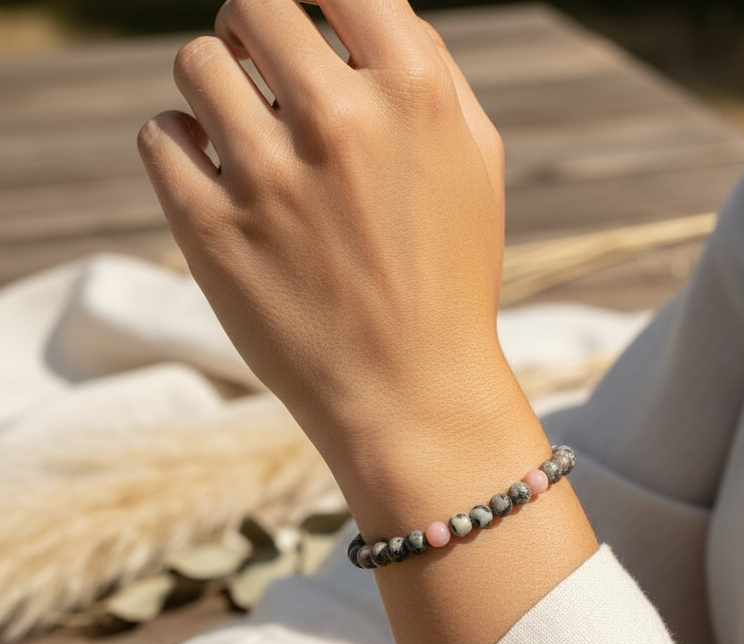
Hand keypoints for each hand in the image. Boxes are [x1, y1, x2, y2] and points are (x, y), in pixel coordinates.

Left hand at [138, 0, 508, 490]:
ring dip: (214, 89)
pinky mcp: (213, 231)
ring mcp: (271, 177)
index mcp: (416, 94)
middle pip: (251, 3)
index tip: (309, 30)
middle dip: (255, 33)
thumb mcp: (476, 166)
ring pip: (195, 63)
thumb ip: (429, 73)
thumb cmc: (450, 278)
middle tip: (264, 75)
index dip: (316, 1)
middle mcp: (341, 122)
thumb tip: (360, 16)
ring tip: (242, 134)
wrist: (413, 395)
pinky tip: (217, 178)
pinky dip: (181, 147)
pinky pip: (160, 136)